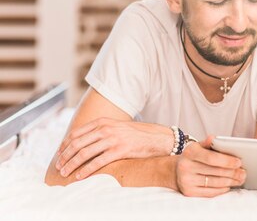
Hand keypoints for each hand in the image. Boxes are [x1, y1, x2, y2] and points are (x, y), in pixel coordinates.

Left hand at [55, 118, 172, 179]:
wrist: (156, 137)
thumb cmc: (135, 134)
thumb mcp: (116, 127)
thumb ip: (101, 130)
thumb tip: (83, 141)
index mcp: (103, 122)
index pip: (76, 134)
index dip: (64, 146)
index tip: (59, 155)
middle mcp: (106, 129)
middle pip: (77, 144)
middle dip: (65, 157)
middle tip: (59, 167)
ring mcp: (113, 139)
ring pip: (84, 153)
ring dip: (72, 165)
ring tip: (65, 173)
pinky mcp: (120, 150)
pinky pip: (98, 162)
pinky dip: (86, 170)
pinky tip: (80, 176)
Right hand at [176, 136, 245, 196]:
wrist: (175, 171)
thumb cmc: (193, 157)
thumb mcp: (198, 146)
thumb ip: (208, 143)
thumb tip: (214, 138)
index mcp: (190, 152)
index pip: (212, 158)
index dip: (227, 161)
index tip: (239, 162)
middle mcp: (186, 167)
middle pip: (215, 171)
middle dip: (233, 172)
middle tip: (243, 172)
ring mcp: (186, 181)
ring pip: (214, 183)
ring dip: (230, 181)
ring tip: (239, 179)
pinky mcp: (189, 192)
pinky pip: (209, 192)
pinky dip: (221, 189)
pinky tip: (228, 186)